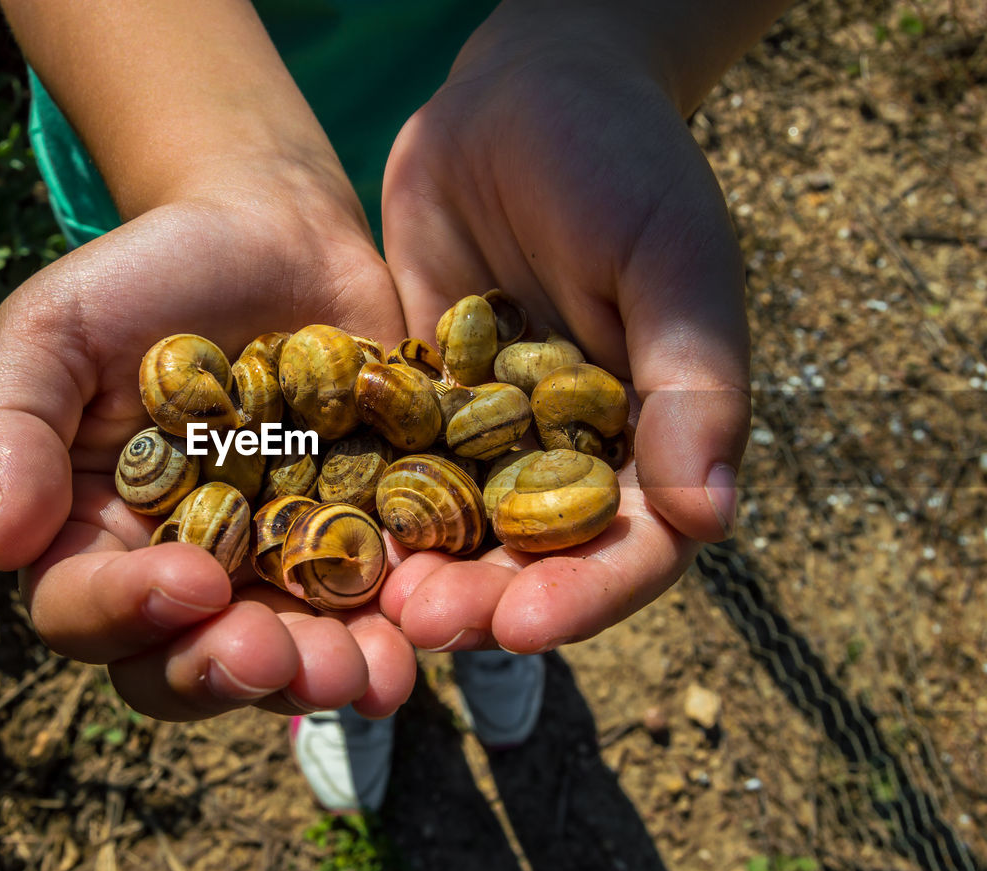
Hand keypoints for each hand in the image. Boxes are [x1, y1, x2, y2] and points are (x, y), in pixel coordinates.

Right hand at [0, 159, 415, 719]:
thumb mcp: (53, 329)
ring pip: (292, 653)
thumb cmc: (146, 278)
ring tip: (366, 671)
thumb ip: (8, 425)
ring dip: (326, 673)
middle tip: (278, 657)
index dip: (128, 614)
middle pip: (190, 661)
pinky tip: (427, 621)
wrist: (271, 232)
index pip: (85, 610)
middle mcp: (185, 573)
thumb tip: (0, 544)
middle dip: (232, 671)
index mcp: (93, 537)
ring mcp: (278, 566)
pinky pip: (380, 603)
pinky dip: (403, 623)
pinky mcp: (361, 540)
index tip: (189, 580)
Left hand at [378, 5, 750, 652]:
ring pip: (457, 528)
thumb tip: (708, 518)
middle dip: (482, 598)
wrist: (521, 92)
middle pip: (535, 558)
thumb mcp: (670, 259)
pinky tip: (315, 527)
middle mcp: (573, 451)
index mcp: (655, 436)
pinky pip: (394, 465)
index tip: (524, 625)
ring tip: (366, 594)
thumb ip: (692, 383)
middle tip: (419, 621)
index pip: (634, 547)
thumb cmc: (621, 160)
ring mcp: (491, 433)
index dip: (584, 595)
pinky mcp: (422, 402)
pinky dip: (365, 501)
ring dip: (418, 568)